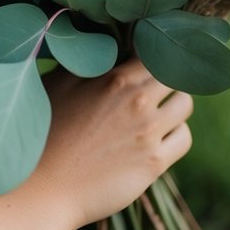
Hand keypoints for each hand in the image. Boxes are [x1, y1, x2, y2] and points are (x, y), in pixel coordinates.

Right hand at [27, 59, 192, 229]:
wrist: (43, 188)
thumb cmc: (44, 133)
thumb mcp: (59, 83)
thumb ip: (87, 60)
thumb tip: (103, 42)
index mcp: (116, 78)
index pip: (155, 53)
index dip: (152, 56)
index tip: (145, 65)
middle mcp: (138, 102)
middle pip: (175, 75)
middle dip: (165, 79)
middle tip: (154, 89)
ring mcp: (148, 133)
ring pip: (185, 104)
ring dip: (175, 105)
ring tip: (159, 113)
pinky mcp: (154, 163)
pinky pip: (184, 138)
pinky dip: (176, 135)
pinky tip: (159, 138)